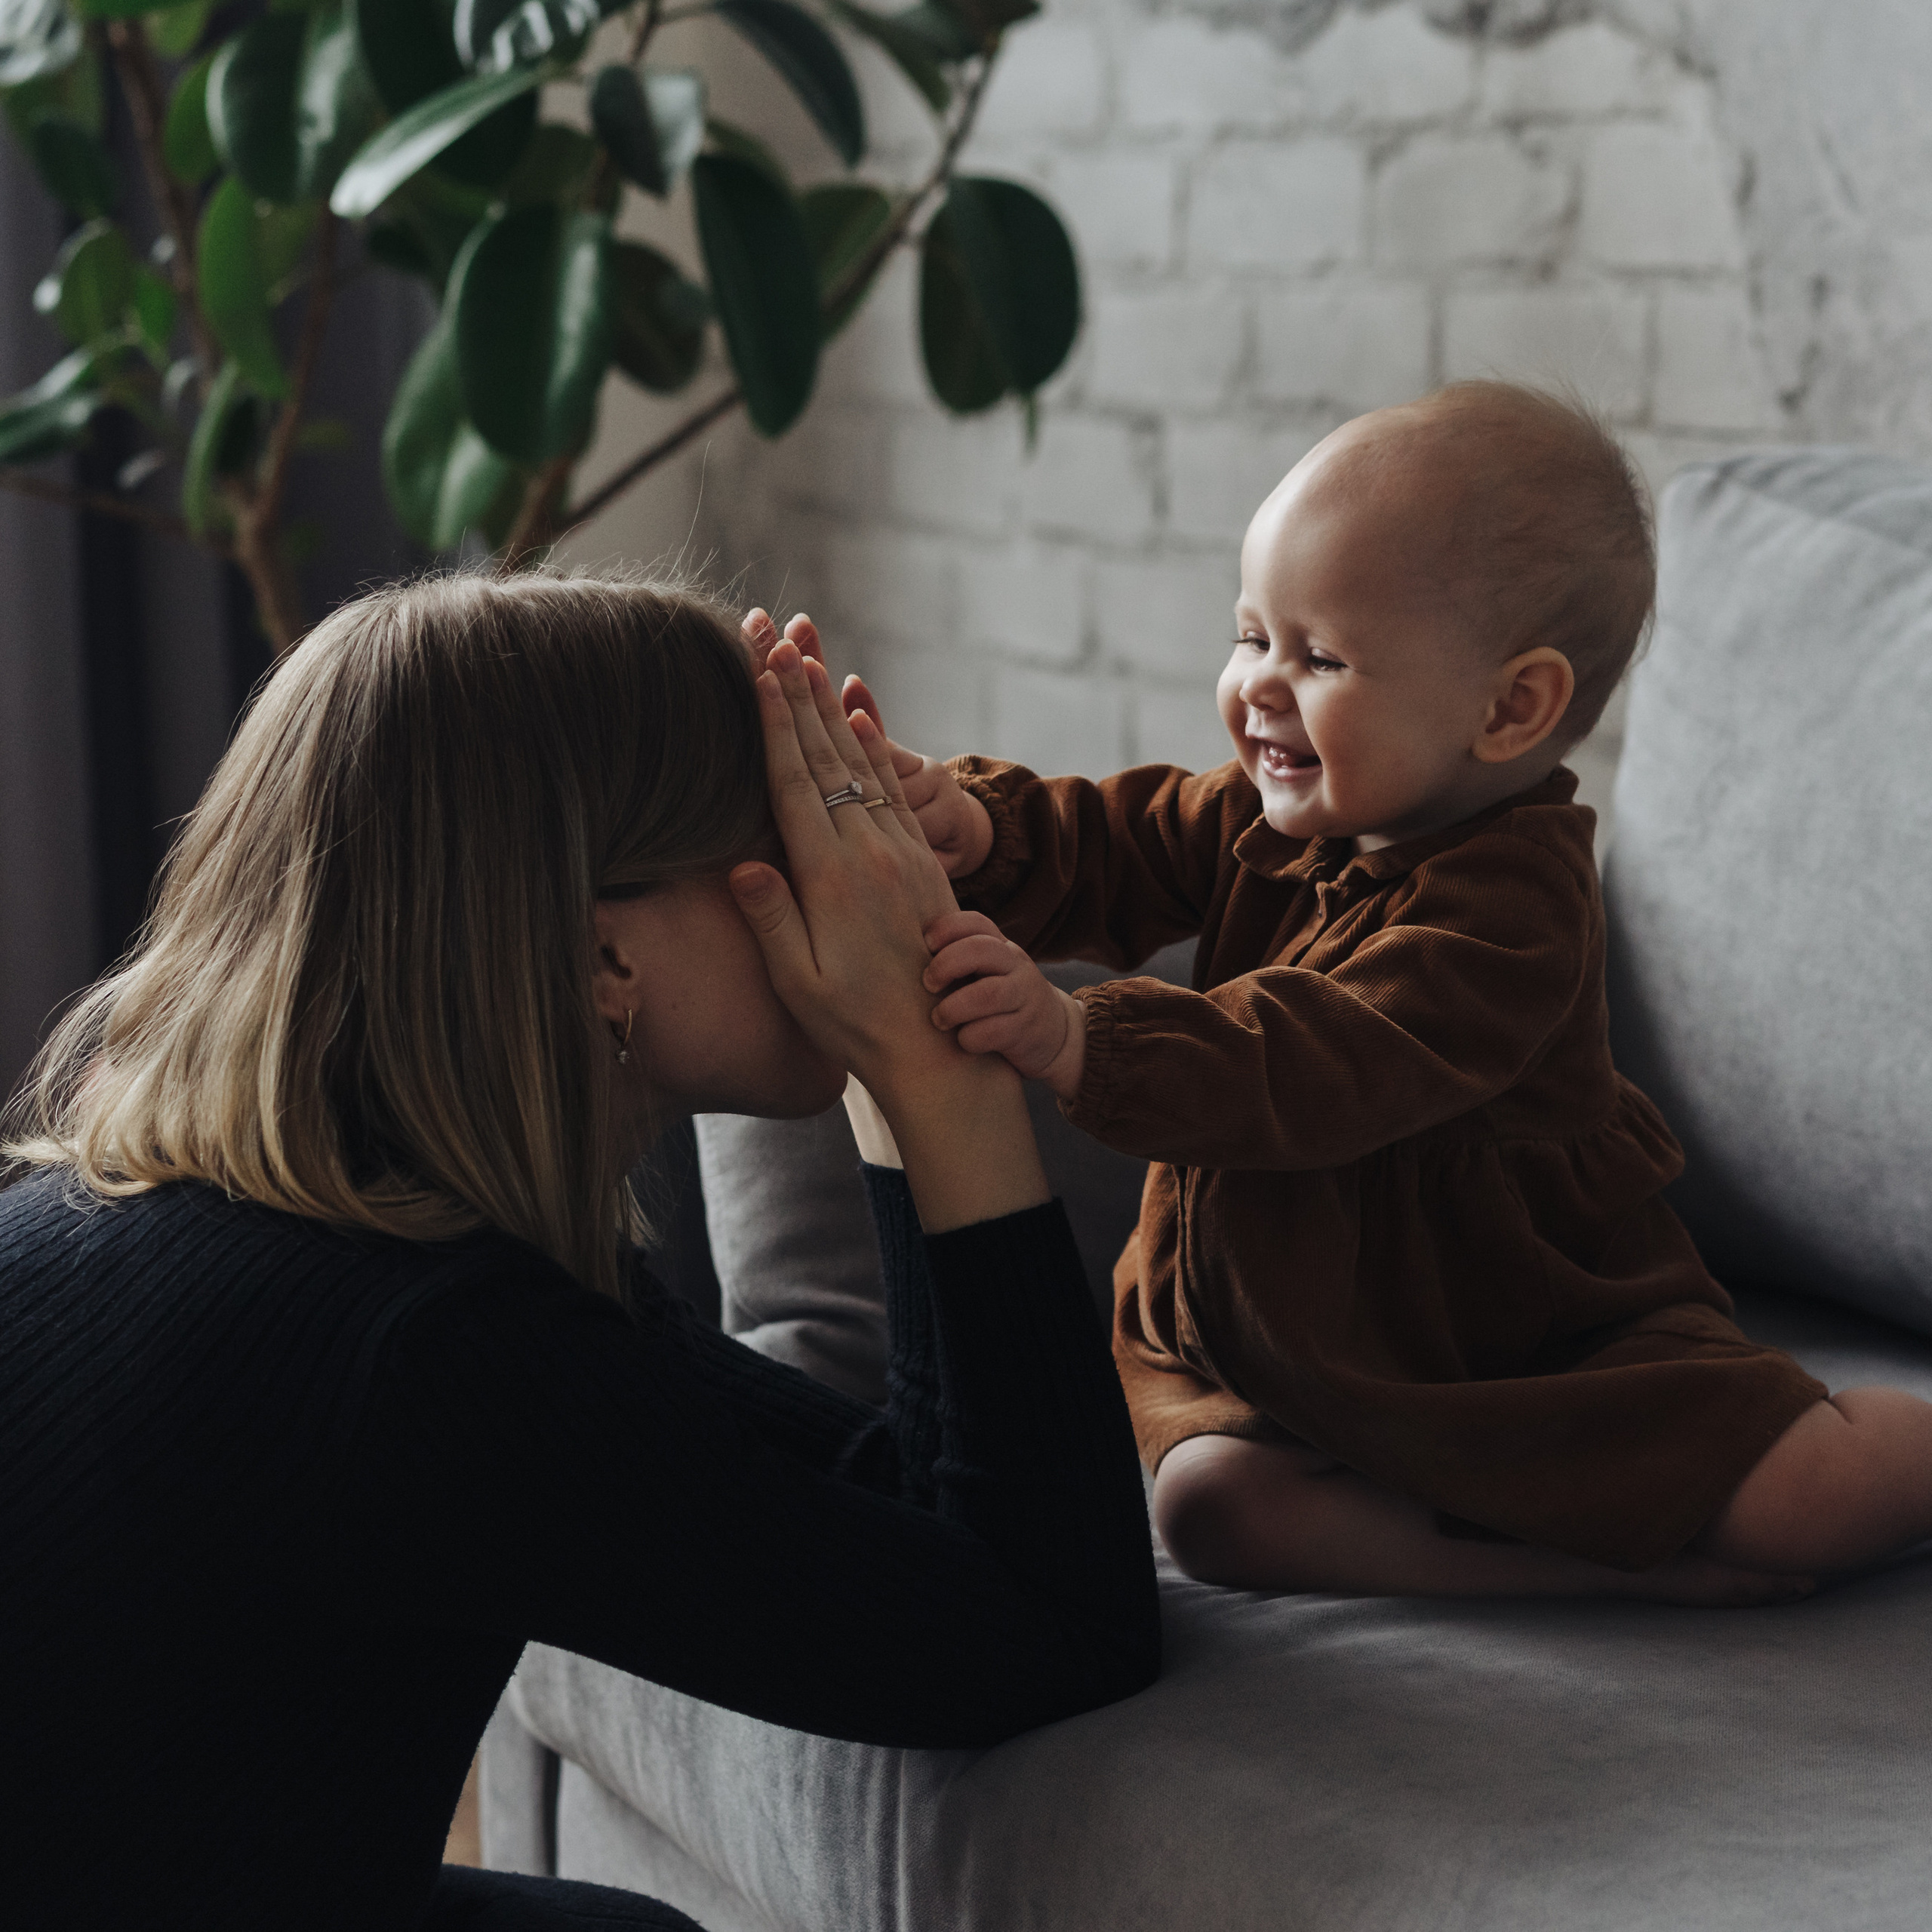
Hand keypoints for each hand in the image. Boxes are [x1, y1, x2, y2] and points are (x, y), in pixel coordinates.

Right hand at [727, 641, 1047, 1228]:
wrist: (940, 1048)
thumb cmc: (856, 1024)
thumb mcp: (801, 984)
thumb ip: (773, 920)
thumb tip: (742, 864)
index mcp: (831, 877)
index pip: (794, 780)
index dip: (773, 717)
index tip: (757, 662)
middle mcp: (869, 851)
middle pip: (824, 753)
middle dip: (794, 686)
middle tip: (769, 628)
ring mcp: (901, 851)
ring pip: (860, 761)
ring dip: (831, 703)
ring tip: (806, 650)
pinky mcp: (922, 861)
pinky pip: (895, 788)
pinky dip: (874, 745)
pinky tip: (860, 714)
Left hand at [923, 910, 1087, 1103]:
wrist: (1054, 1035)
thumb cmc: (1001, 1001)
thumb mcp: (986, 972)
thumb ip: (958, 959)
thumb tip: (896, 950)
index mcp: (1000, 946)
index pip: (974, 922)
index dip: (945, 928)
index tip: (924, 946)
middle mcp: (1016, 965)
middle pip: (981, 950)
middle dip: (946, 965)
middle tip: (928, 984)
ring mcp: (1025, 997)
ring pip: (988, 994)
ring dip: (954, 1008)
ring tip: (939, 1019)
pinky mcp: (1027, 1031)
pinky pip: (994, 1031)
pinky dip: (970, 1038)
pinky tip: (964, 1042)